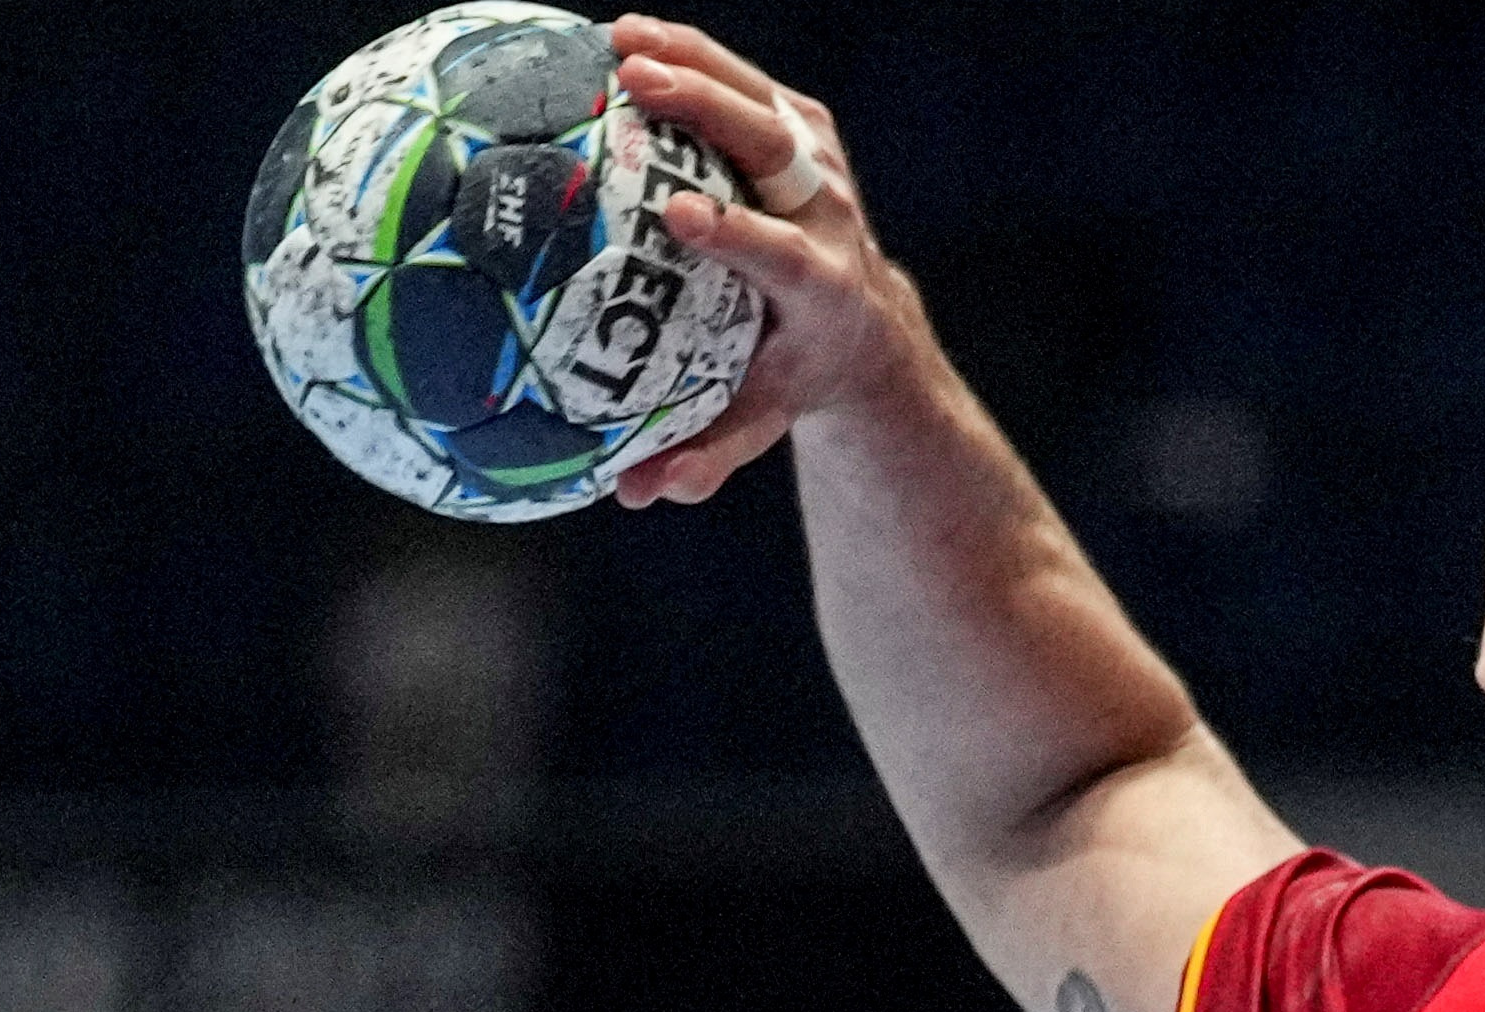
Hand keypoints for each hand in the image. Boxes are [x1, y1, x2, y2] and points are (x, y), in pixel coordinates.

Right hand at [603, 17, 923, 503]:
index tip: (679, 214)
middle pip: (772, 150)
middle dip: (708, 111)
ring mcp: (823, 167)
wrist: (865, 325)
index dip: (736, 231)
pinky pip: (747, 85)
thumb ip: (703, 456)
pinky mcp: (808, 133)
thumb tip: (635, 493)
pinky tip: (626, 39)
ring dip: (695, 63)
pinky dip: (694, 57)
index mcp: (822, 288)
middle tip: (636, 83)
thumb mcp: (755, 419)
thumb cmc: (792, 376)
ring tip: (619, 40)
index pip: (782, 252)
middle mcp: (831, 216)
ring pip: (761, 100)